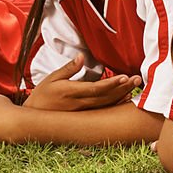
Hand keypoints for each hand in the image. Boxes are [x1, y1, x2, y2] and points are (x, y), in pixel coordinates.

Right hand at [25, 54, 141, 110]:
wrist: (35, 115)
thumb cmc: (43, 94)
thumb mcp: (52, 78)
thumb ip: (69, 68)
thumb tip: (81, 56)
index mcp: (71, 92)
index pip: (95, 88)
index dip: (111, 84)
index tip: (124, 77)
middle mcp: (80, 103)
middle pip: (106, 96)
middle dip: (123, 88)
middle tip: (137, 79)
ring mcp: (84, 111)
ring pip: (107, 104)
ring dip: (122, 94)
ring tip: (135, 84)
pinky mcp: (85, 114)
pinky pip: (104, 109)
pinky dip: (116, 103)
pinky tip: (126, 97)